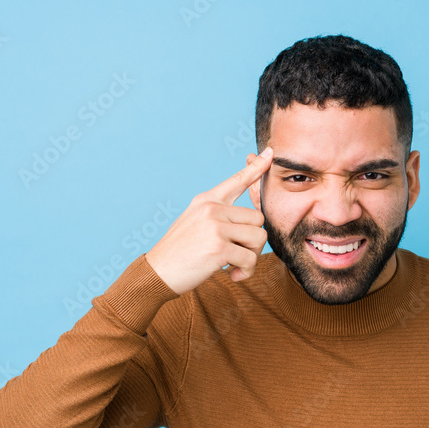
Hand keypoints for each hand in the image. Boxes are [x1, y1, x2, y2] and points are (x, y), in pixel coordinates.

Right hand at [145, 147, 272, 294]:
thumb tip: (251, 219)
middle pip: (258, 219)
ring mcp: (215, 227)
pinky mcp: (219, 248)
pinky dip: (246, 272)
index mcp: (207, 200)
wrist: (157, 272)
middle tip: (239, 255)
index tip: (270, 152)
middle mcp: (212, 209)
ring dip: (251, 257)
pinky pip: (250, 259)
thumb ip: (219, 215)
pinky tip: (233, 275)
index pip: (237, 180)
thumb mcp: (195, 222)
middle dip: (254, 241)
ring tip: (235, 265)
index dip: (256, 168)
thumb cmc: (180, 251)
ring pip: (258, 238)